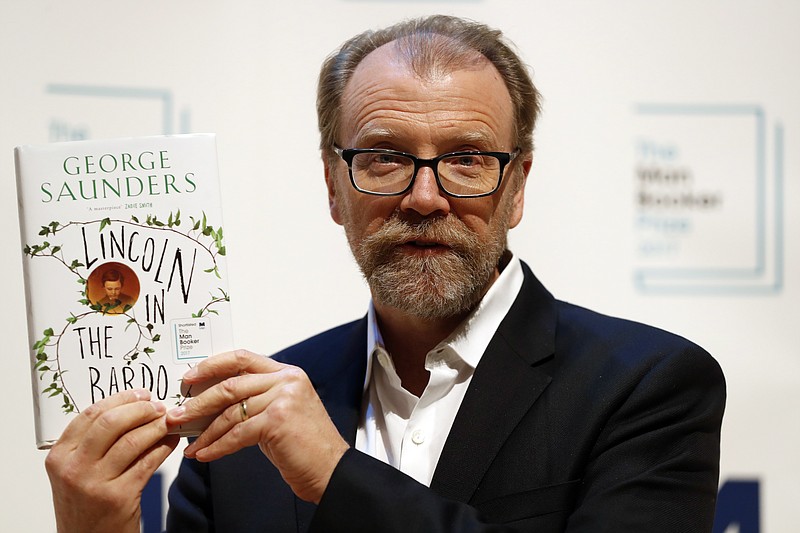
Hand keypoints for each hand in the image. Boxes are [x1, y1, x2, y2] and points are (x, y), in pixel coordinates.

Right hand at [45, 389, 179, 532]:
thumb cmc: (86, 505)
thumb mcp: (76, 471)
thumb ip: (93, 443)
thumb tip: (131, 409)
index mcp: (59, 456)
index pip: (90, 414)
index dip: (120, 399)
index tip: (140, 394)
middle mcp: (73, 468)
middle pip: (112, 422)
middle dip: (141, 409)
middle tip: (158, 406)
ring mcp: (95, 483)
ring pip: (133, 440)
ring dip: (157, 426)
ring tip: (168, 421)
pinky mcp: (120, 496)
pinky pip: (148, 461)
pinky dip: (164, 447)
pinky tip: (171, 441)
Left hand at [166, 349, 349, 503]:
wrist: (330, 469)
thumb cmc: (305, 445)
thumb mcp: (281, 412)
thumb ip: (255, 400)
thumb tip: (212, 404)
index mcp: (287, 373)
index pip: (242, 358)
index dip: (212, 365)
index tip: (190, 378)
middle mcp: (286, 380)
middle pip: (231, 385)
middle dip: (198, 402)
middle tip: (177, 414)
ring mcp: (283, 398)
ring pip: (230, 412)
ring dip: (204, 431)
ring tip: (190, 443)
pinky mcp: (277, 420)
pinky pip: (236, 434)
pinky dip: (216, 446)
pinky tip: (205, 454)